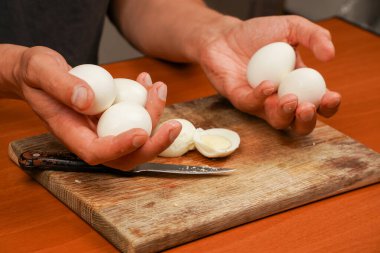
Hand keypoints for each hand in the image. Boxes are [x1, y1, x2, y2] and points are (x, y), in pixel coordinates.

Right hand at [10, 46, 180, 169]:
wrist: (39, 73)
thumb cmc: (35, 73)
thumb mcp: (41, 70)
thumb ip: (60, 85)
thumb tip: (88, 99)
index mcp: (71, 133)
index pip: (97, 152)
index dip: (121, 147)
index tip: (141, 133)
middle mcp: (90, 136)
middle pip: (126, 155)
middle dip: (154, 145)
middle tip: (174, 126)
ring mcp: (104, 127)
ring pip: (136, 135)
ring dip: (155, 115)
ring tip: (158, 86)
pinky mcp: (113, 116)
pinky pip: (135, 116)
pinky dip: (147, 101)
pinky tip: (148, 81)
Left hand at [198, 15, 340, 134]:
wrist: (226, 34)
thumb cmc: (258, 34)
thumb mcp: (292, 27)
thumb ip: (314, 36)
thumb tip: (331, 55)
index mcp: (300, 84)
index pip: (320, 104)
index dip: (328, 106)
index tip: (332, 96)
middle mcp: (282, 98)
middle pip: (300, 124)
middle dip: (307, 120)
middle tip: (307, 107)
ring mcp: (262, 103)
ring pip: (278, 122)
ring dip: (286, 115)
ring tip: (290, 99)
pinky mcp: (241, 100)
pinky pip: (252, 105)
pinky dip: (261, 97)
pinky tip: (267, 84)